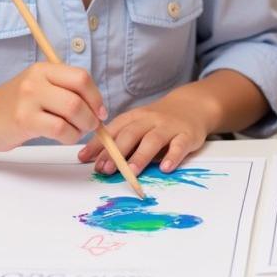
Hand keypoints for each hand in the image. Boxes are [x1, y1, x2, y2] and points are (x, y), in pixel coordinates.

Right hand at [0, 62, 106, 151]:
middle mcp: (36, 80)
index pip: (81, 77)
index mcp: (43, 69)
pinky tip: (64, 137)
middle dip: (92, 114)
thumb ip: (65, 89)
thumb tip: (98, 107)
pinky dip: (70, 136)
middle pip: (78, 96)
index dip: (96, 96)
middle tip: (91, 125)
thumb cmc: (17, 105)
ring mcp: (28, 99)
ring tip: (76, 131)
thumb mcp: (39, 86)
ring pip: (72, 111)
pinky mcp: (24, 120)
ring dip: (82, 126)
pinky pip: (60, 129)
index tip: (100, 110)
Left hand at [77, 85, 213, 174]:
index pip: (113, 130)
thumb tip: (95, 161)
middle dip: (117, 152)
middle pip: (131, 134)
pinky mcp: (187, 135)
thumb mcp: (138, 124)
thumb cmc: (158, 121)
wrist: (193, 105)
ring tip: (132, 171)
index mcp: (134, 117)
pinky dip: (173, 156)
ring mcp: (169, 127)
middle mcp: (150, 120)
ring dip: (141, 156)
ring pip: (153, 140)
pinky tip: (166, 167)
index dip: (99, 144)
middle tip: (106, 170)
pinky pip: (179, 145)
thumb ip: (120, 140)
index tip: (84, 159)